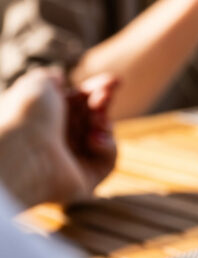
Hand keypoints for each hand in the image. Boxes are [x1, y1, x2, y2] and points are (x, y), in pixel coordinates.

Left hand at [0, 69, 118, 206]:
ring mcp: (70, 161)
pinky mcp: (85, 179)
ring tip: (97, 119)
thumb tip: (58, 77)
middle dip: (103, 102)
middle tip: (108, 92)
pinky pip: (108, 160)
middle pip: (91, 116)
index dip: (95, 89)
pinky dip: (107, 146)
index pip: (76, 103)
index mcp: (42, 120)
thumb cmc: (27, 116)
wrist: (23, 152)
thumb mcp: (37, 85)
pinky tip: (94, 139)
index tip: (114, 80)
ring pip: (102, 136)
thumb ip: (50, 78)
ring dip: (104, 122)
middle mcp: (55, 141)